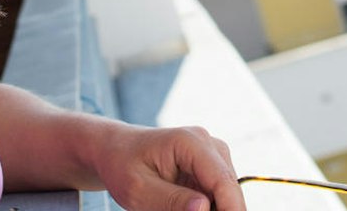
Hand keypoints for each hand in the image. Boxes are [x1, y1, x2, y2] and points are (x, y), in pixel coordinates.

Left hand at [90, 124, 246, 210]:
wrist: (116, 151)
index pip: (223, 181)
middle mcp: (209, 145)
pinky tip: (179, 207)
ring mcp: (213, 156)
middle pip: (229, 191)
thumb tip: (204, 208)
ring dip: (210, 210)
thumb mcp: (138, 189)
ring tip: (167, 207)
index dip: (230, 210)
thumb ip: (171, 200)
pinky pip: (217, 197)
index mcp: (190, 142)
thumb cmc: (122, 166)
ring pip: (225, 197)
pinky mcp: (212, 169)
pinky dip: (204, 208)